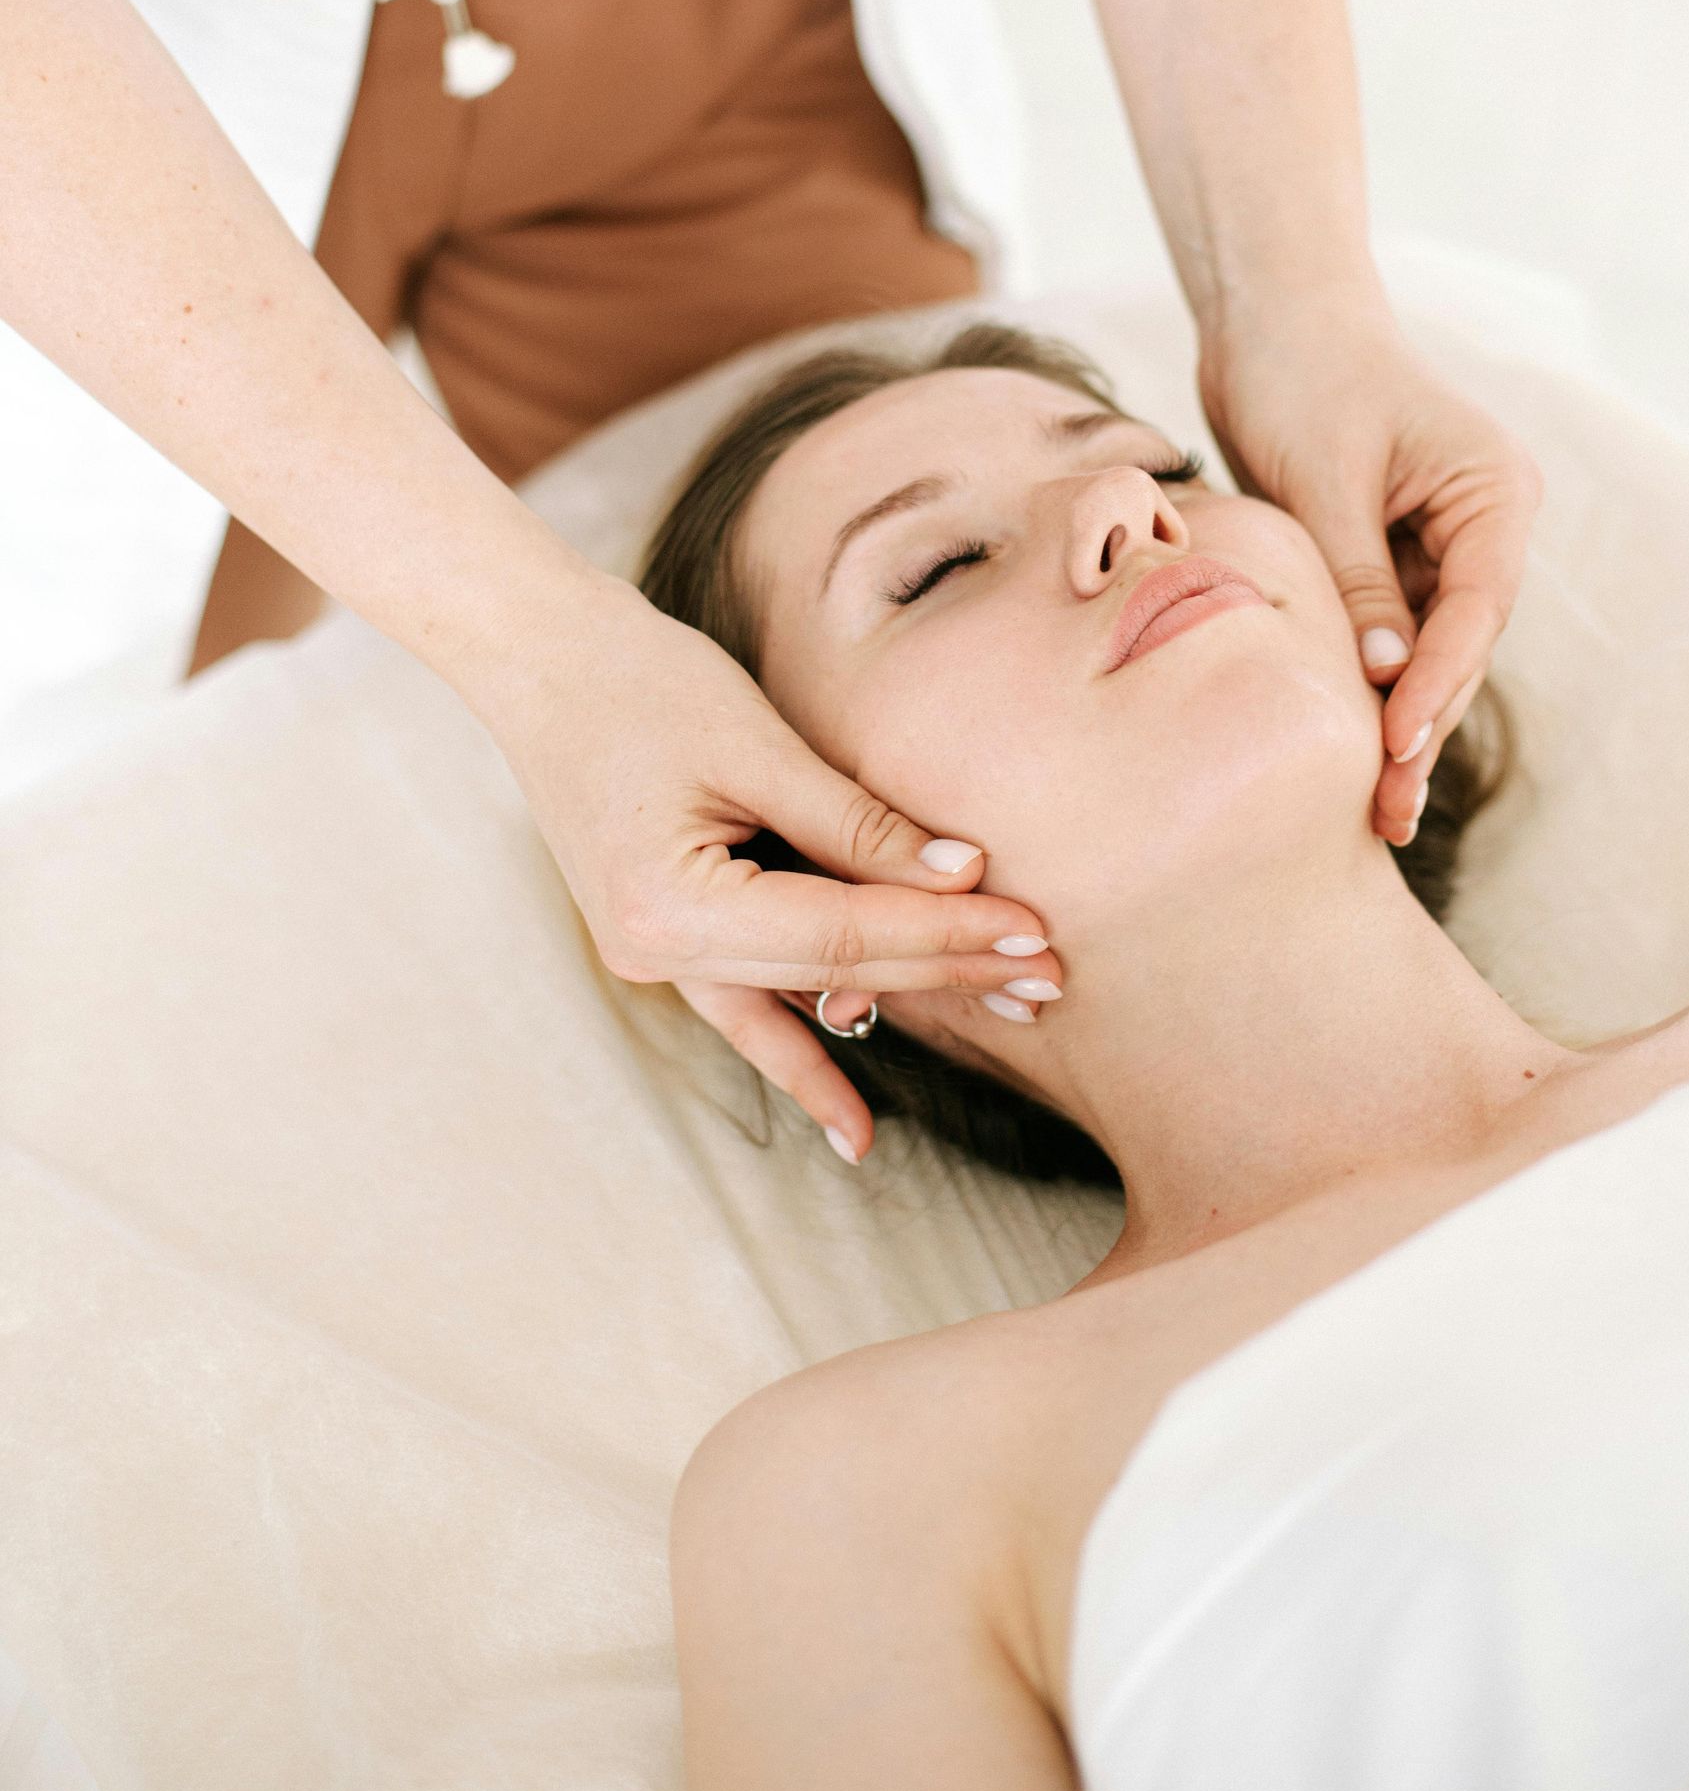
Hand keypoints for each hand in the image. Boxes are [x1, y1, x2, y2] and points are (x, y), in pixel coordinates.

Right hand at [467, 560, 1061, 1159]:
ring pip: (804, 996)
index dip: (946, 932)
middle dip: (947, 970)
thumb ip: (856, 823)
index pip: (845, 933)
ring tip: (1004, 1019)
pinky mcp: (664, 942)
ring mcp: (654, 958)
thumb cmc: (639, 682)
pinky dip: (802, 1056)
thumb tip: (964, 875)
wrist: (536, 660)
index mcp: (673, 909)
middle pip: (834, 972)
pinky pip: (746, 1013)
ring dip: (903, 1005)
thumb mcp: (755, 745)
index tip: (1034, 931)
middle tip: (1051, 976)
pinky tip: (855, 1130)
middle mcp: (656, 955)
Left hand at [1201, 286, 1540, 841]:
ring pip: (1427, 652)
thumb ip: (1356, 578)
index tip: (1398, 745)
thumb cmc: (1302, 372)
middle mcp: (1482, 525)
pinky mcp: (1390, 555)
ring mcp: (1439, 544)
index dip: (1437, 683)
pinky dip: (1367, 685)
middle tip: (1387, 810)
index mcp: (1494, 493)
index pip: (1476, 607)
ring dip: (1398, 721)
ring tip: (1373, 809)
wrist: (1267, 316)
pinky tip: (1348, 751)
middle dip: (1423, 725)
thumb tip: (1381, 680)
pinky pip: (1388, 633)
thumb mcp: (1325, 478)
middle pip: (1460, 645)